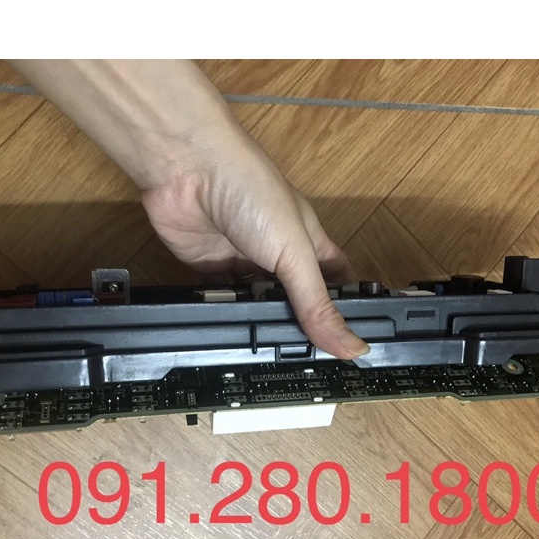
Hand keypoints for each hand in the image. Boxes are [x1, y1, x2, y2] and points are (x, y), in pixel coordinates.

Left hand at [9, 59, 368, 357]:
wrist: (186, 170)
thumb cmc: (251, 190)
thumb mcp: (294, 252)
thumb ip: (317, 304)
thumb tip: (352, 346)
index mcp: (310, 245)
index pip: (338, 284)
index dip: (347, 312)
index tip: (351, 345)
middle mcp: (278, 257)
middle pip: (296, 303)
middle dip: (300, 330)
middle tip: (307, 368)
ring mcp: (243, 265)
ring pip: (257, 308)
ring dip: (260, 328)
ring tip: (269, 362)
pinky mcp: (210, 273)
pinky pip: (222, 305)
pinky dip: (226, 320)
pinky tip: (231, 340)